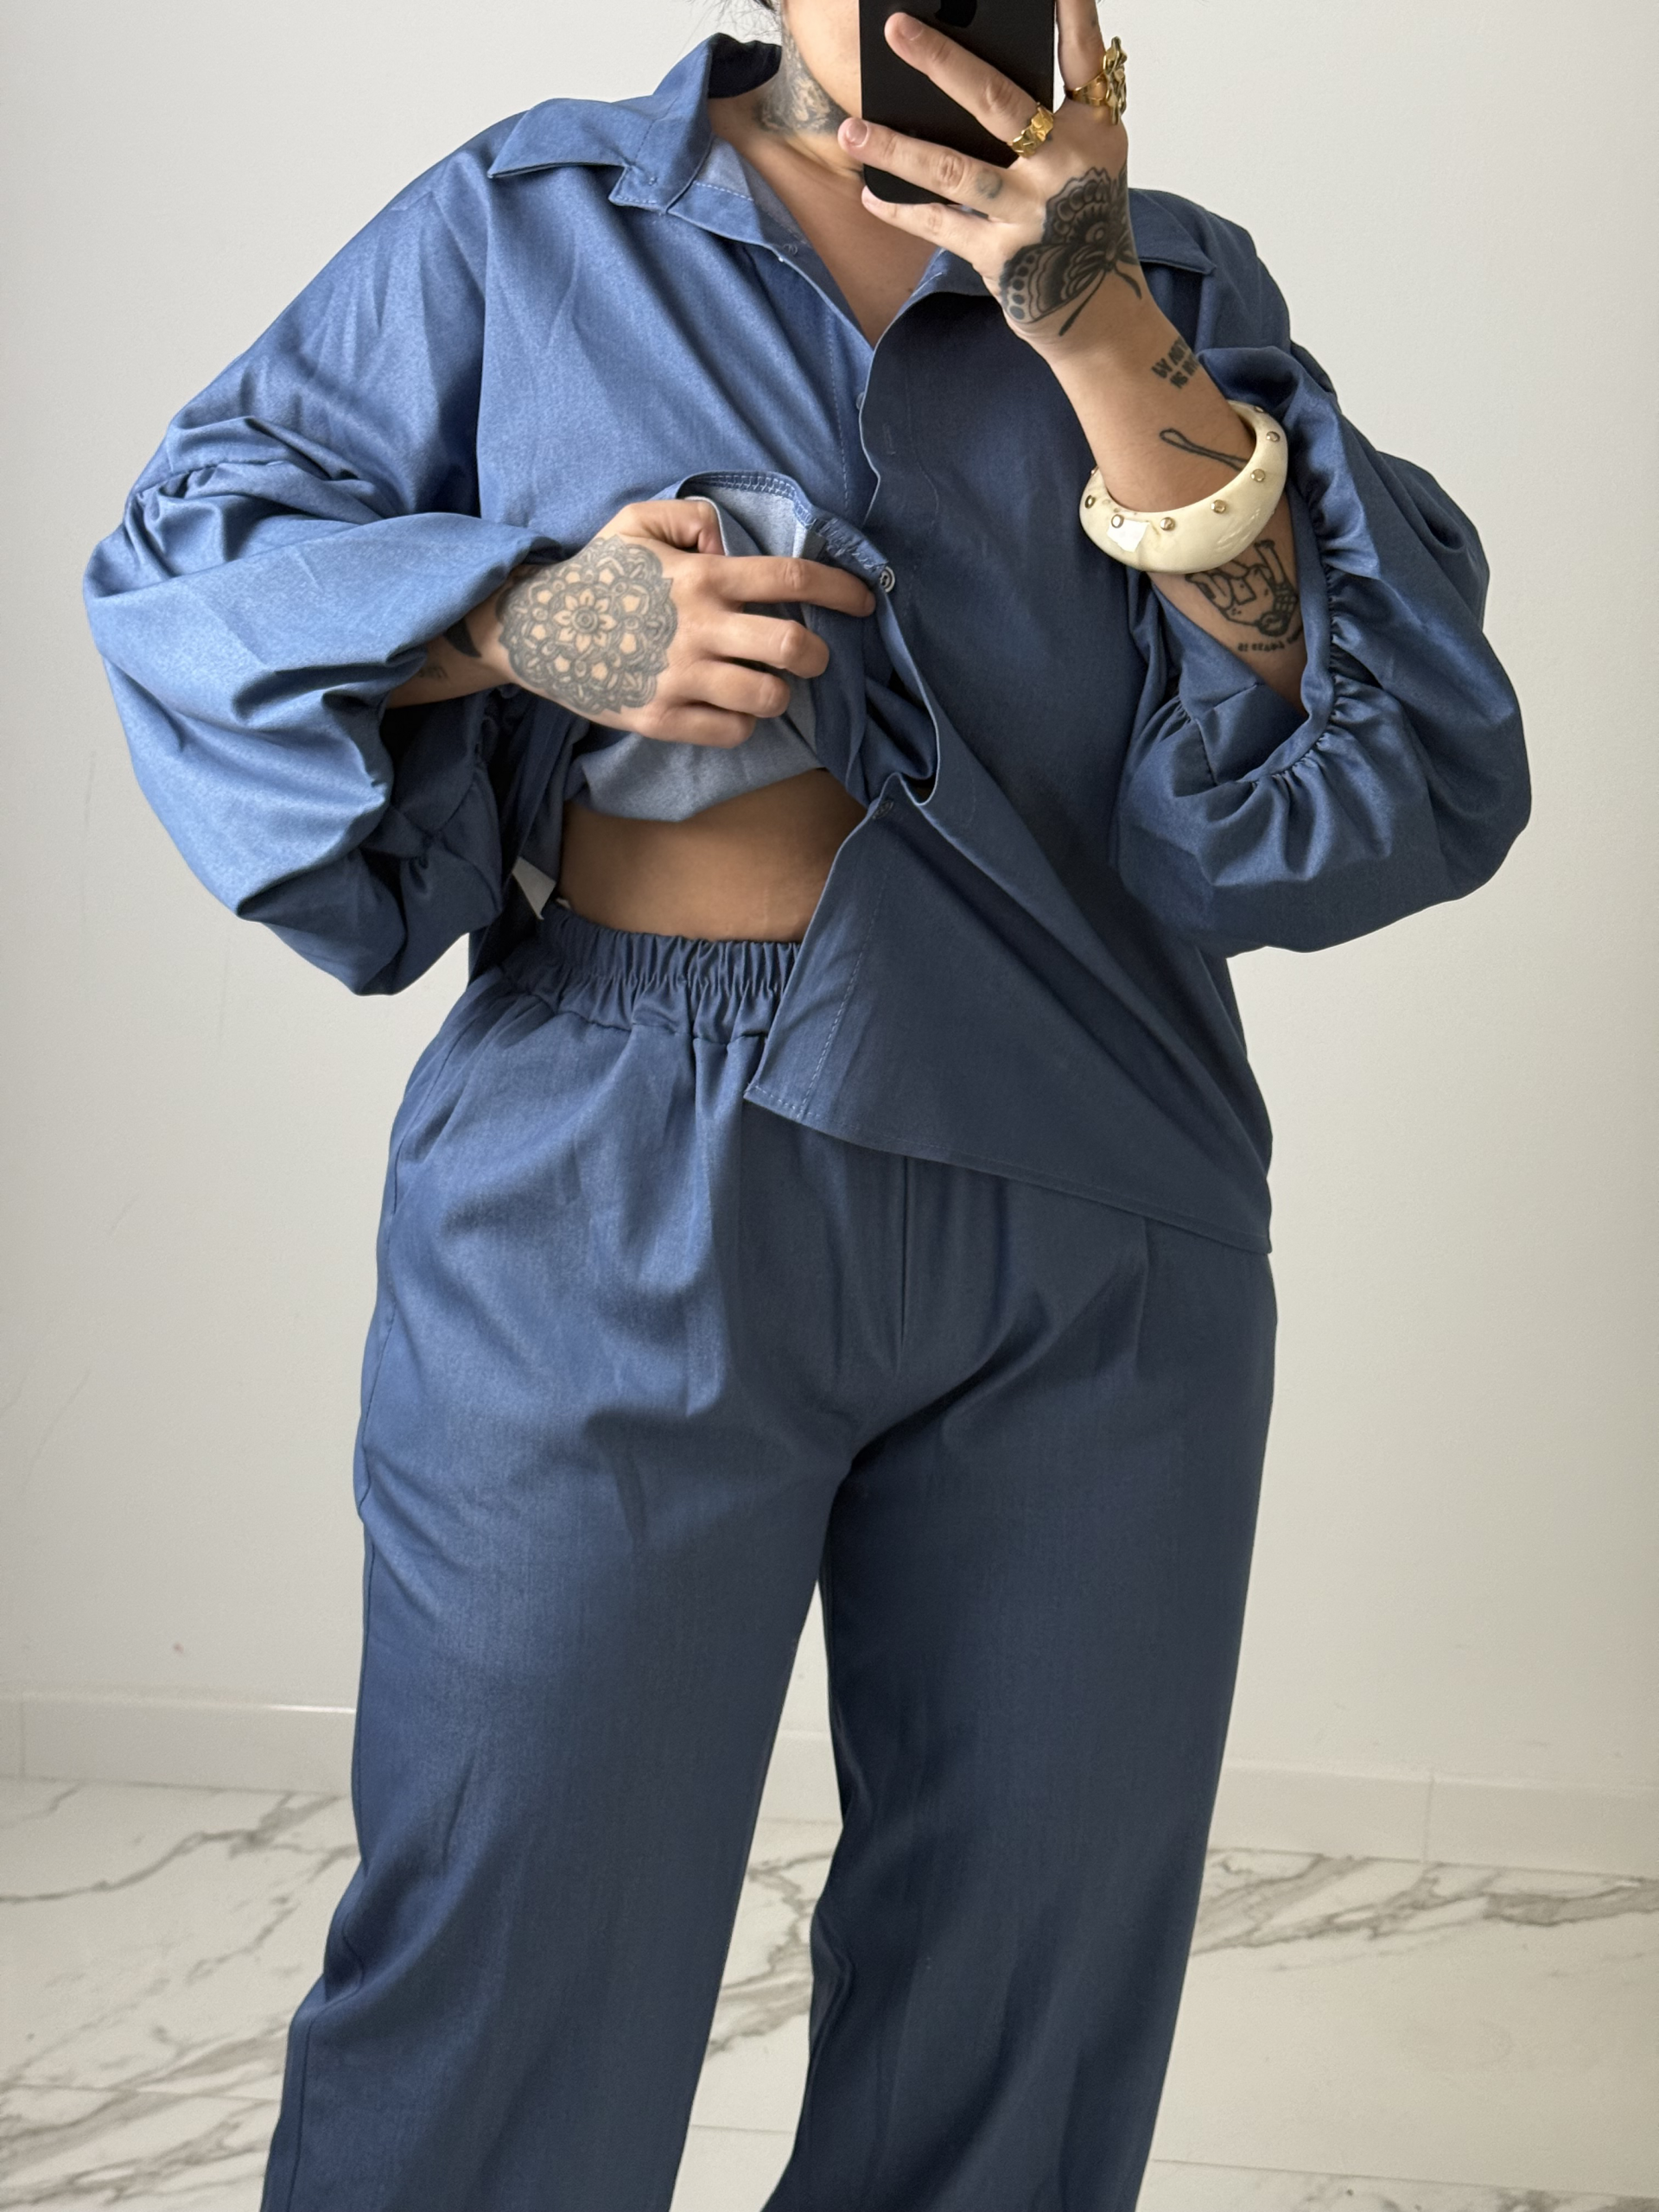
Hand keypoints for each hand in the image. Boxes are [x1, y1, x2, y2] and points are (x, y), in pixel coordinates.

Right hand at [391, 500, 875, 742]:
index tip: (866, 602)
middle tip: (811, 655)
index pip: (791, 580)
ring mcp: (681, 680)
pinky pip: (731, 733)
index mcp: (701, 578)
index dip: (841, 589)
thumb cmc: (595, 575)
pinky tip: (728, 709)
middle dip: (818, 655)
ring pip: (768, 698)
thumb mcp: (638, 521)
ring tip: (763, 683)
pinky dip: (741, 724)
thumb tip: (731, 548)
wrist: (536, 631)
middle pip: (793, 649)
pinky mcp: (663, 719)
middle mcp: (698, 629)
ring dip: (778, 693)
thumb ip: (694, 519)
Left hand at [838, 3, 1144, 364]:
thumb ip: (1054, 111)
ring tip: (851, 129)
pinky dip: (902, 211)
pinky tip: (870, 193)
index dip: (1067, 11)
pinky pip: (941, 225)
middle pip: (997, 102)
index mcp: (1092, 128)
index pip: (1079, 55)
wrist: (1098, 308)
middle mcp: (1066, 164)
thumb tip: (971, 75)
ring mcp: (1033, 212)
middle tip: (895, 29)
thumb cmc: (1082, 219)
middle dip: (942, 61)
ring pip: (953, 169)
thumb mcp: (1088, 156)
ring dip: (896, 148)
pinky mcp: (1003, 256)